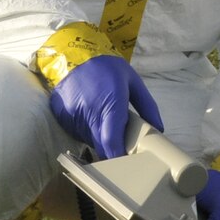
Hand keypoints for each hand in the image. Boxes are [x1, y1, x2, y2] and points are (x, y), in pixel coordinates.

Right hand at [47, 54, 162, 160]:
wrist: (73, 54)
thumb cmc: (106, 67)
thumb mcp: (133, 81)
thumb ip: (147, 106)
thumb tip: (158, 128)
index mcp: (110, 104)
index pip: (111, 141)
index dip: (118, 156)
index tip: (125, 164)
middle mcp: (89, 113)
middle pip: (101, 146)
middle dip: (112, 149)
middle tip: (121, 144)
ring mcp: (73, 116)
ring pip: (89, 140)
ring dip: (99, 138)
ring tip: (104, 121)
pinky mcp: (61, 117)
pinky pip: (77, 132)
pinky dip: (86, 130)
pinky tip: (90, 115)